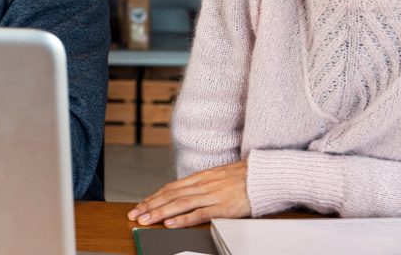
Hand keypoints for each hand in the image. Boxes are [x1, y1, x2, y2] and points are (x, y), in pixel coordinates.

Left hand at [127, 160, 249, 227]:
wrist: (265, 176)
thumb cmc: (244, 177)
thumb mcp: (219, 177)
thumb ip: (202, 184)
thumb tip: (186, 193)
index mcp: (202, 177)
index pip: (171, 187)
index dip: (154, 196)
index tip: (141, 205)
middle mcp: (203, 184)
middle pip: (171, 195)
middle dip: (150, 205)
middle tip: (135, 214)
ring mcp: (212, 195)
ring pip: (180, 204)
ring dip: (160, 212)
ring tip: (145, 219)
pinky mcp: (223, 207)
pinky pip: (199, 214)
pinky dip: (183, 219)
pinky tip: (171, 224)